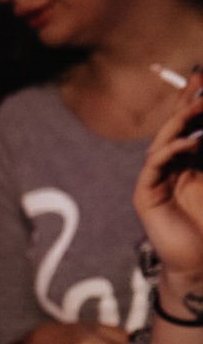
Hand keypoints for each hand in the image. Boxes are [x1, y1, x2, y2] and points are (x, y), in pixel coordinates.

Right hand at [134, 69, 202, 290]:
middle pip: (174, 128)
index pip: (190, 126)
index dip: (194, 101)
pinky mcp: (145, 195)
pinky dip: (170, 150)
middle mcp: (169, 168)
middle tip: (199, 80)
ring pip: (163, 142)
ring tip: (198, 107)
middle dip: (186, 103)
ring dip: (180, 123)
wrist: (200, 263)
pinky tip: (188, 141)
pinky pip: (154, 166)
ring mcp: (155, 180)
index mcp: (188, 163)